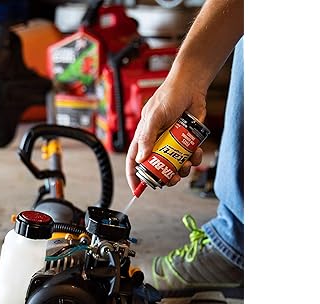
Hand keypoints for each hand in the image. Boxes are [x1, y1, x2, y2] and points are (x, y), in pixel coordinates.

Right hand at [125, 77, 206, 192]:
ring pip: (174, 166)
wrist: (191, 86)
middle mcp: (158, 143)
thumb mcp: (154, 116)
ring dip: (181, 170)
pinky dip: (194, 159)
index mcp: (145, 138)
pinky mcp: (187, 142)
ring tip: (186, 164)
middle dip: (164, 177)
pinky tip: (195, 152)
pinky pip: (189, 156)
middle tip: (171, 179)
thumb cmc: (168, 96)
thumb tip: (141, 159)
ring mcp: (173, 144)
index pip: (134, 161)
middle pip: (156, 169)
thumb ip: (147, 137)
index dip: (134, 177)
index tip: (137, 190)